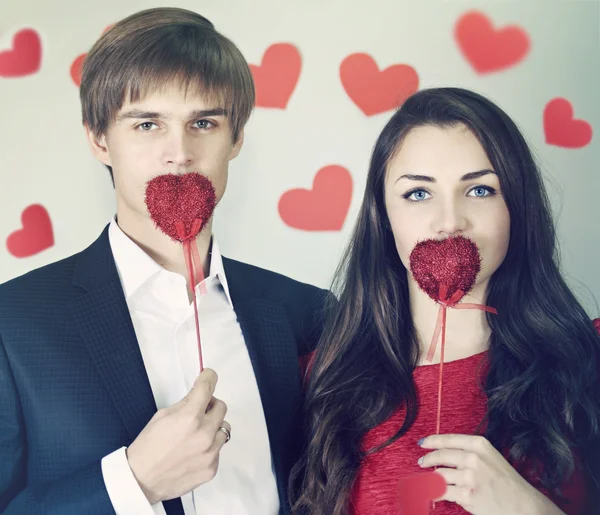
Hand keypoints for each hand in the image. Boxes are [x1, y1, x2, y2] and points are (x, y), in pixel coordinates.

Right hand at [126, 369, 229, 503]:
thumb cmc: (148, 446)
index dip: (209, 378)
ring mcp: (210, 453)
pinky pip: (218, 450)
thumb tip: (200, 394)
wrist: (141, 480)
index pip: (208, 388)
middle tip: (199, 410)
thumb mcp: (163, 415)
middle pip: (221, 407)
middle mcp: (204, 434)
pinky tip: (194, 452)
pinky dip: (210, 447)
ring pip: (224, 429)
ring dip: (213, 427)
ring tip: (196, 434)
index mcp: (190, 417)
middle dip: (210, 405)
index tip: (209, 376)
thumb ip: (186, 403)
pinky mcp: (212, 468)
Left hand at [417, 434, 564, 514]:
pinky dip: (436, 493)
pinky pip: (443, 492)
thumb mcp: (491, 458)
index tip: (423, 443)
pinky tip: (434, 494)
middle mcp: (473, 457)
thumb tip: (444, 456)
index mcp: (479, 445)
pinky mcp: (467, 494)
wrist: (523, 505)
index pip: (448, 439)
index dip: (432, 441)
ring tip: (430, 481)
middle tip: (422, 463)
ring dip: (432, 479)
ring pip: (439, 475)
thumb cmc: (508, 483)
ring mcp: (469, 476)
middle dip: (428, 460)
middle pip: (440, 456)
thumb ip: (469, 453)